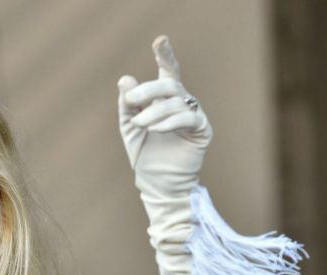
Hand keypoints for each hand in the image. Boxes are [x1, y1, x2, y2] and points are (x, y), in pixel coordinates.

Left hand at [117, 36, 211, 201]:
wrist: (157, 183)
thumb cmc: (145, 154)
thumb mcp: (130, 126)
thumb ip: (128, 104)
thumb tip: (124, 79)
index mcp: (165, 98)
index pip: (168, 70)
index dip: (165, 54)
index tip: (159, 40)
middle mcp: (182, 102)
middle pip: (169, 84)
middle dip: (148, 90)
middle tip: (131, 100)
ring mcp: (194, 114)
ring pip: (175, 101)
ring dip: (153, 111)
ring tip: (139, 124)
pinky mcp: (202, 130)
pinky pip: (188, 117)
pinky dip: (169, 121)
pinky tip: (155, 129)